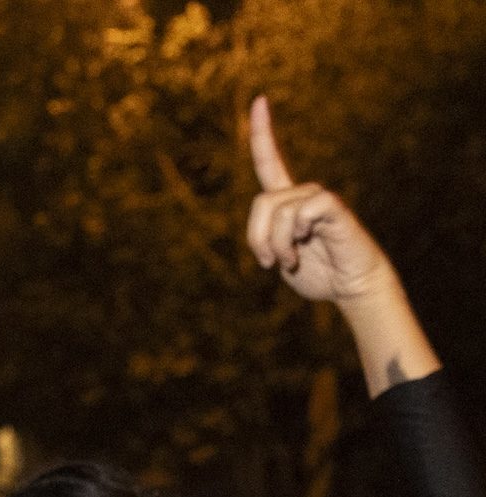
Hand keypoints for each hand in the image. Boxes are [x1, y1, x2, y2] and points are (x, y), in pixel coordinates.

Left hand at [246, 96, 393, 308]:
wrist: (350, 286)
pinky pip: (302, 210)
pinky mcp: (333, 207)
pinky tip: (307, 242)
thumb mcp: (279, 257)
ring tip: (290, 260)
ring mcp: (318, 199)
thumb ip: (266, 238)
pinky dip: (295, 234)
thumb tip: (265, 231)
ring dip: (276, 245)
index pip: (270, 162)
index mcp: (287, 202)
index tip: (259, 100)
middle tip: (269, 263)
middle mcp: (303, 193)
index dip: (263, 133)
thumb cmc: (317, 272)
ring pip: (278, 212)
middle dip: (256, 238)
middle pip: (260, 202)